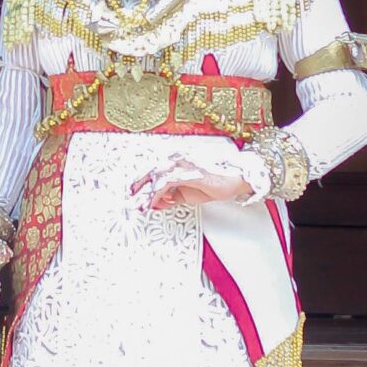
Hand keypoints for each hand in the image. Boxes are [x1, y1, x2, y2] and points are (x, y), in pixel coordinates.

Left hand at [132, 150, 263, 211]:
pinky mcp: (188, 172)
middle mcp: (177, 160)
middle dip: (139, 189)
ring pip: (156, 179)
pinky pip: (166, 184)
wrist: (235, 179)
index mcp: (176, 162)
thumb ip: (172, 197)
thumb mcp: (188, 194)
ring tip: (139, 205)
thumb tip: (157, 203)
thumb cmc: (216, 182)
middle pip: (151, 174)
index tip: (133, 195)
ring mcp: (182, 165)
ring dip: (146, 194)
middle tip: (130, 202)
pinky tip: (152, 203)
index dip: (141, 183)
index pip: (154, 171)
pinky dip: (156, 194)